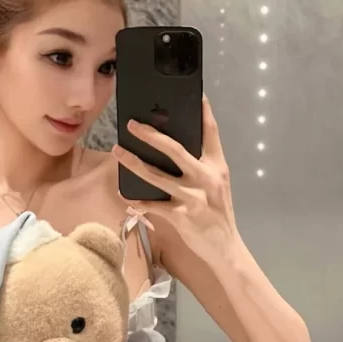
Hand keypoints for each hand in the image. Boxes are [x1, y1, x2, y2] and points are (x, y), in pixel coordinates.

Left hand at [113, 96, 237, 260]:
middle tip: (132, 124)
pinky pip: (152, 205)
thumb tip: (173, 148)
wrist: (225, 247)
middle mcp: (206, 177)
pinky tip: (125, 196)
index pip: (211, 132)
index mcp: (216, 166)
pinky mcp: (181, 215)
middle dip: (151, 135)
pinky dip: (137, 201)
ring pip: (156, 175)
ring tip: (117, 151)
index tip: (196, 93)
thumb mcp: (217, 184)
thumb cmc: (218, 212)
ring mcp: (193, 197)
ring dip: (133, 163)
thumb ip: (201, 166)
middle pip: (175, 149)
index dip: (203, 111)